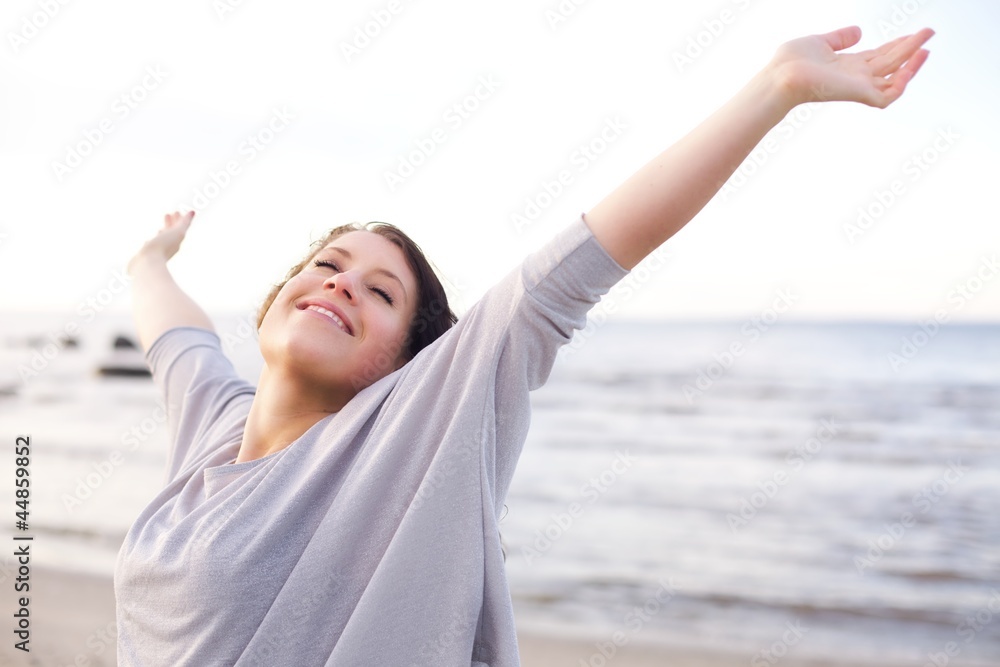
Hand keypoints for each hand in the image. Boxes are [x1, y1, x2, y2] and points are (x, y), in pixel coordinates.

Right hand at [129, 211, 194, 271]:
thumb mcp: (177, 232)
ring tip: (160, 228)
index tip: (176, 211)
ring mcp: (158, 251)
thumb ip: (184, 223)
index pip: (179, 228)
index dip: (178, 219)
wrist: (148, 264)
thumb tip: (192, 212)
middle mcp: (168, 246)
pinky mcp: (148, 255)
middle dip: (170, 224)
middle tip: (168, 214)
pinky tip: (148, 243)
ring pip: (162, 240)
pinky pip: (152, 247)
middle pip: (171, 233)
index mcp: (176, 241)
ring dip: (162, 233)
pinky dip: (153, 242)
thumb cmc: (163, 247)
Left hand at [768, 26, 933, 108]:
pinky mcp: (859, 95)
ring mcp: (858, 86)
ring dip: (913, 63)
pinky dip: (903, 82)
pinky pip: (889, 95)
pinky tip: (911, 65)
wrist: (780, 76)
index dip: (897, 45)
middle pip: (891, 63)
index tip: (914, 34)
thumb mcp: (820, 42)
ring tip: (926, 46)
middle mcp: (856, 77)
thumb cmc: (790, 62)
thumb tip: (859, 31)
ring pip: (895, 78)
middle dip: (911, 48)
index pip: (879, 56)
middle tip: (929, 32)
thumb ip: (840, 38)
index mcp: (847, 65)